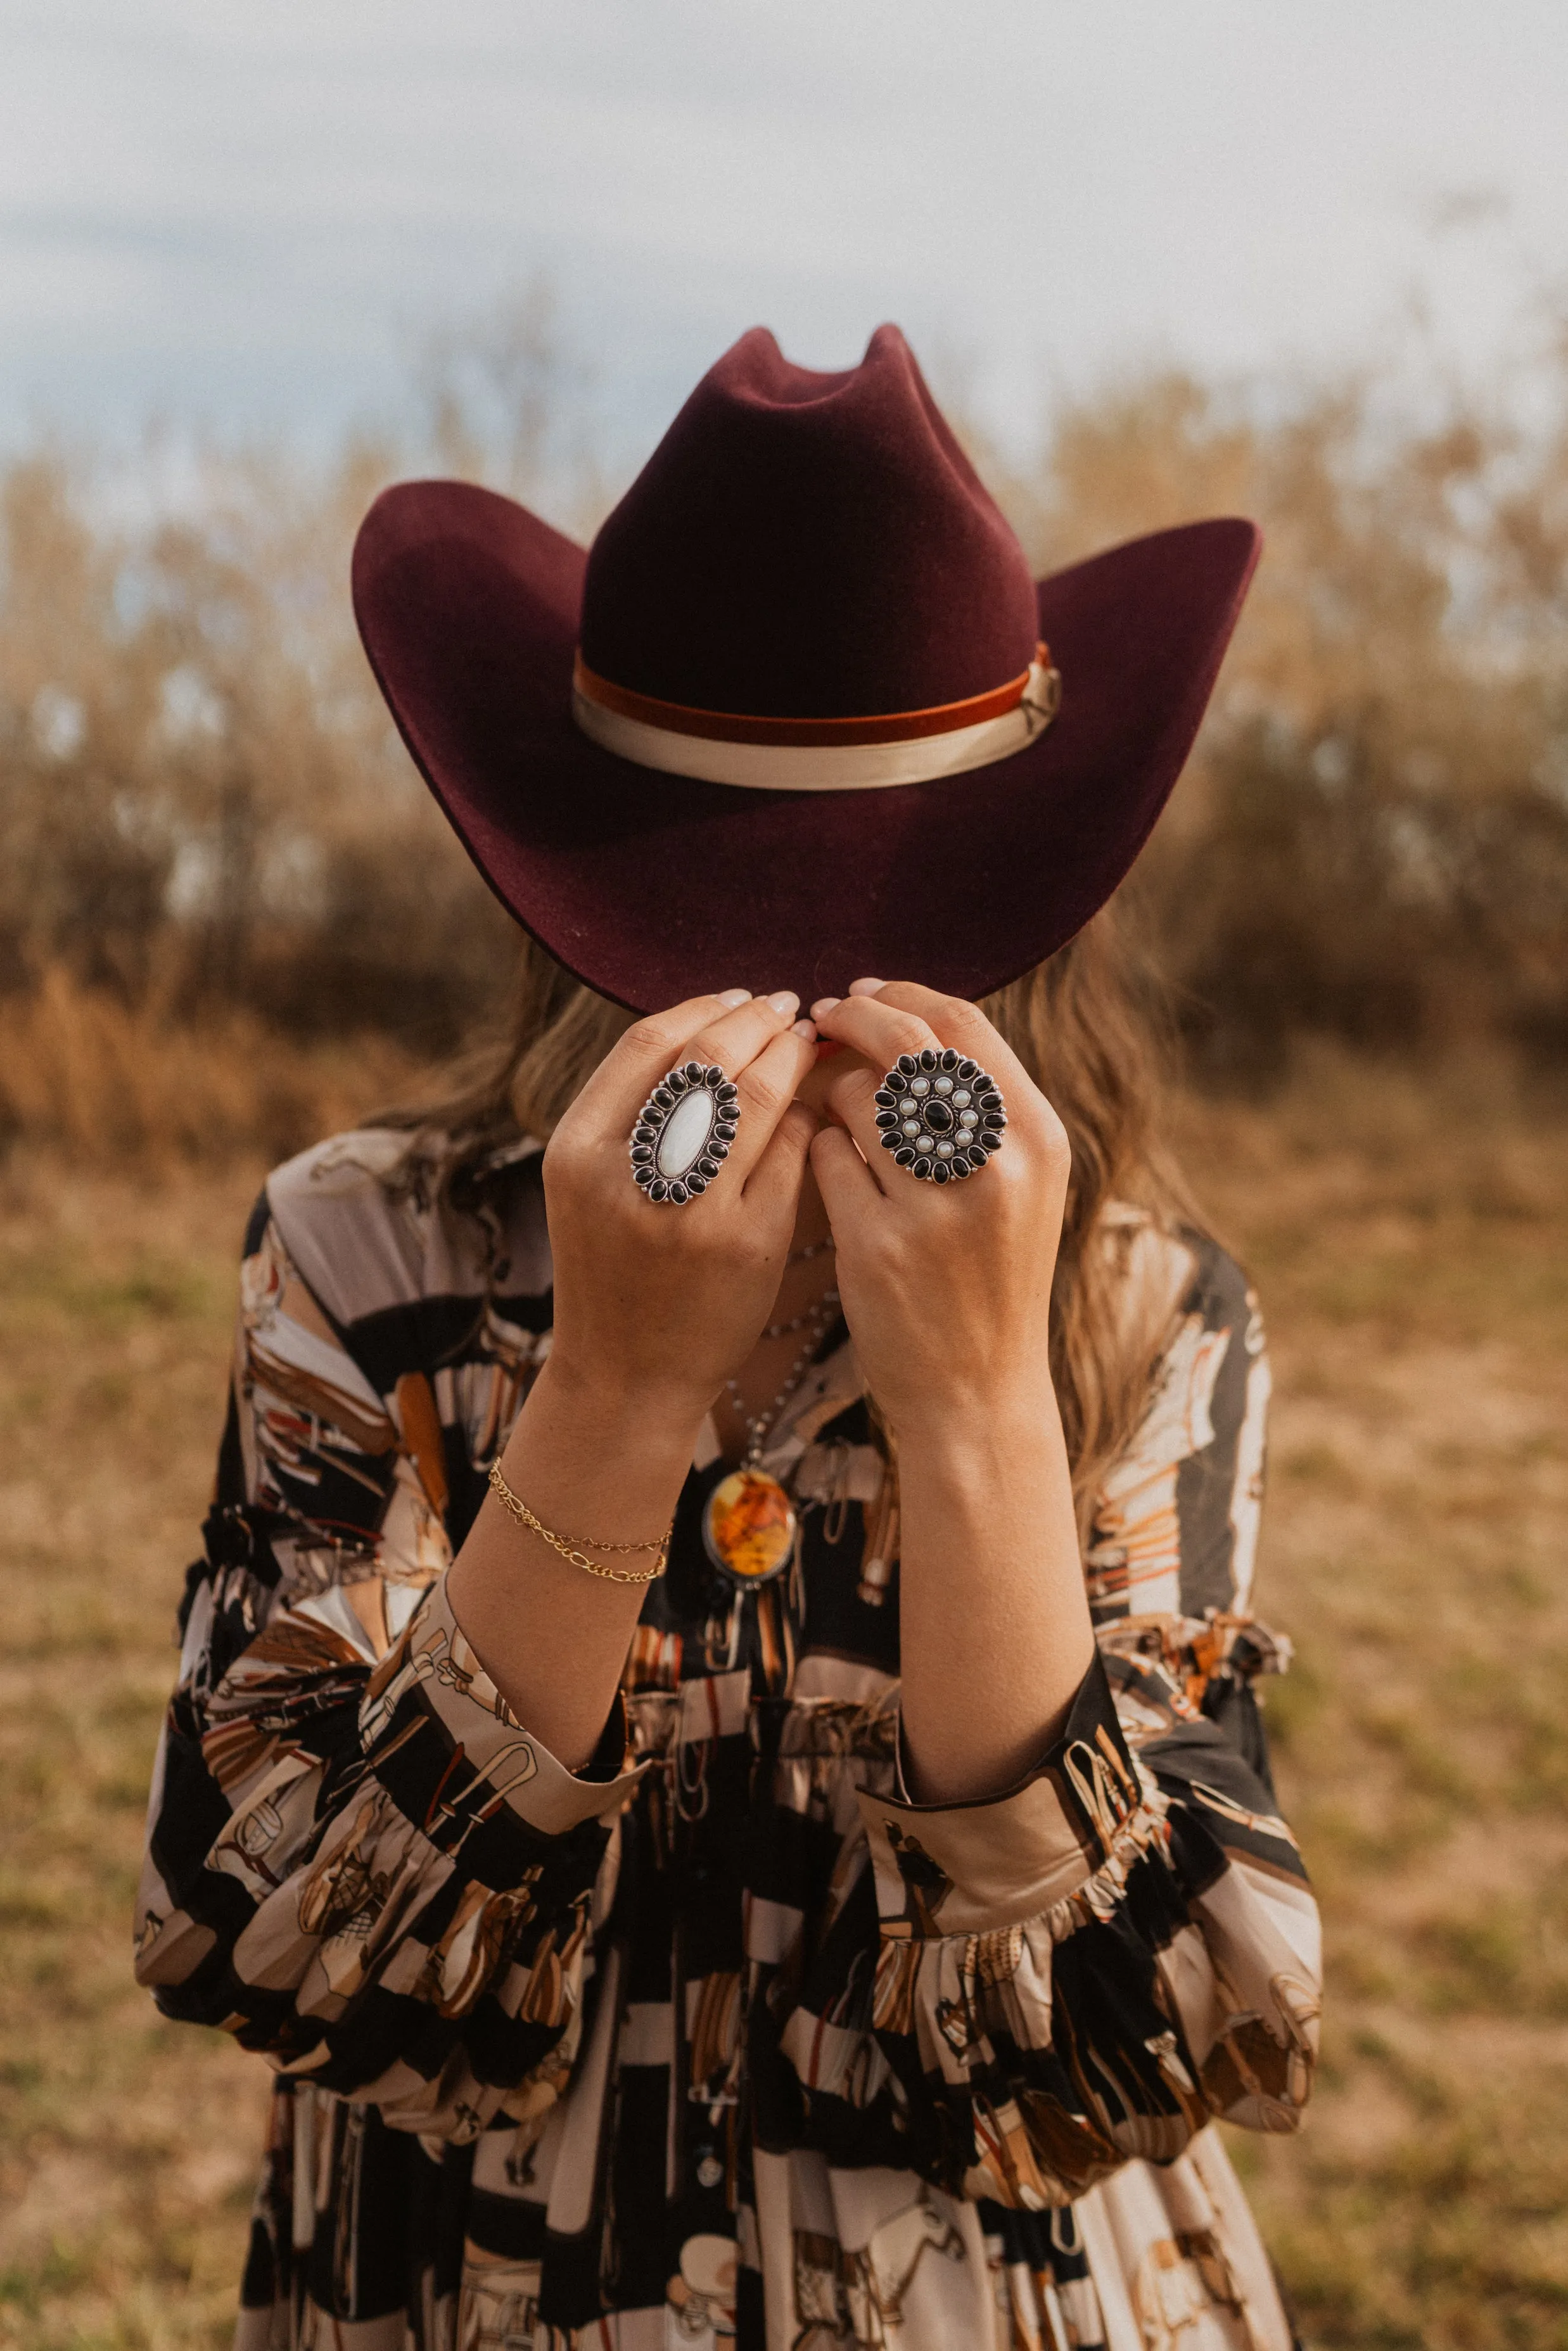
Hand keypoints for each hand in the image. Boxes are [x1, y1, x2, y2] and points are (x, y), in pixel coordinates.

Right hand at [541, 988, 818, 1434]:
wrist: (626, 1375)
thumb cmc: (614, 1265)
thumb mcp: (591, 1183)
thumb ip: (634, 1108)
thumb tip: (716, 1022)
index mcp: (577, 1152)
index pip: (648, 1042)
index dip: (703, 1007)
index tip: (740, 999)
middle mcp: (628, 1178)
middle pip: (707, 1059)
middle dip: (758, 1022)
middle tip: (787, 1011)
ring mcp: (691, 1212)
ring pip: (756, 1098)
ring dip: (790, 1058)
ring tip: (805, 1046)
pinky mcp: (748, 1243)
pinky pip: (790, 1153)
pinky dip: (805, 1120)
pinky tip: (810, 1114)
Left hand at [809, 983, 1070, 1442]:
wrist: (977, 1388)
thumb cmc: (988, 1275)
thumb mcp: (1019, 1185)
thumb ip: (978, 1103)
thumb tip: (902, 1015)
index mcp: (1038, 1138)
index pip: (963, 1024)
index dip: (902, 995)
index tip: (861, 992)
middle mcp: (995, 1166)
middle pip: (906, 1044)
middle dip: (852, 1019)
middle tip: (821, 1018)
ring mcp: (936, 1206)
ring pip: (855, 1098)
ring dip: (833, 1098)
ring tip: (843, 1129)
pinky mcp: (878, 1244)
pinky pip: (823, 1157)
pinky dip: (818, 1154)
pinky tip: (833, 1179)